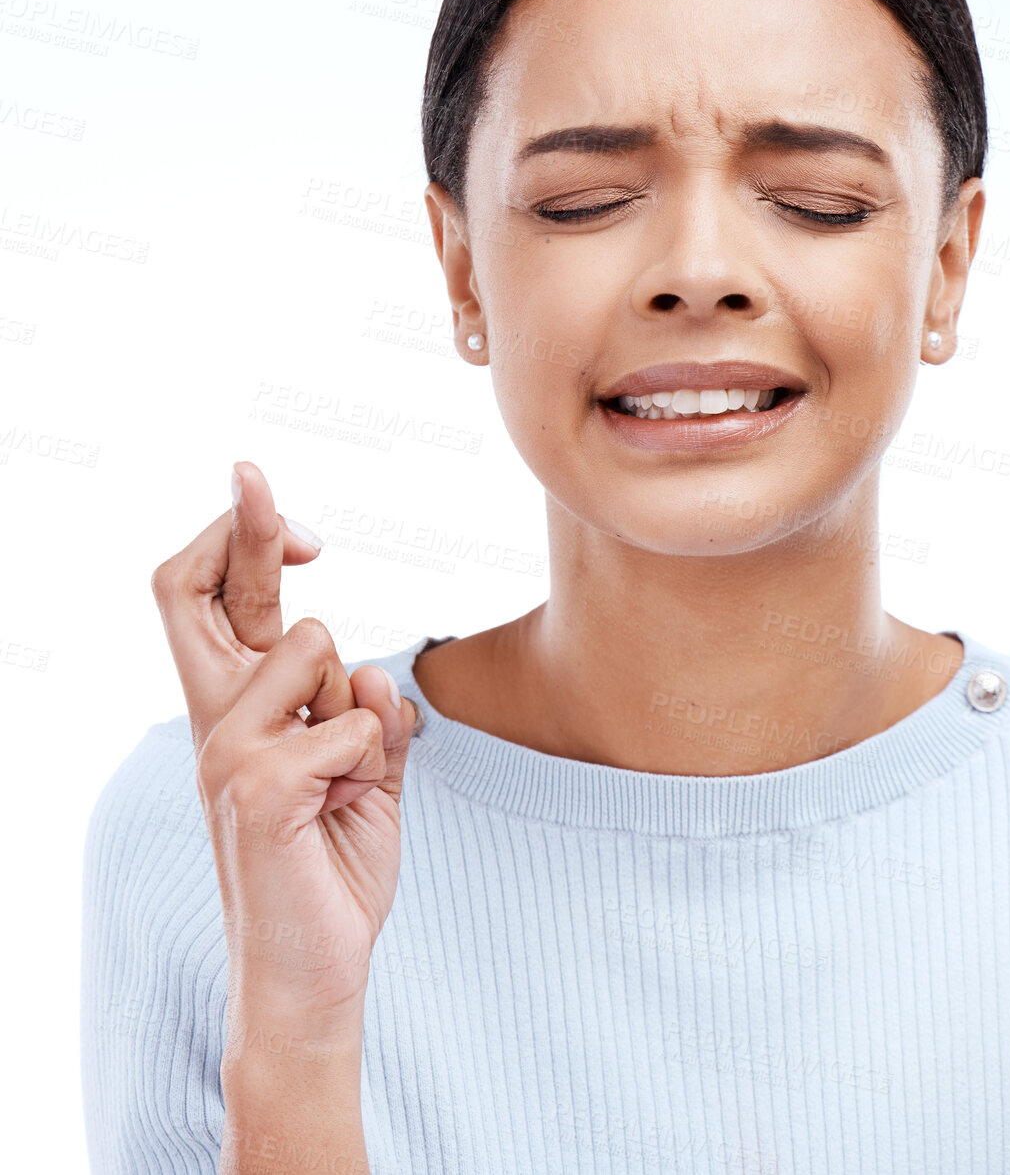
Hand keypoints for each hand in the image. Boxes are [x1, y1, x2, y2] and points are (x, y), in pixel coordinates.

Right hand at [150, 460, 417, 1023]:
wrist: (317, 969)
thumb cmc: (334, 865)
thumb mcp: (367, 773)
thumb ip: (366, 713)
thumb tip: (370, 671)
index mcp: (241, 713)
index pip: (214, 605)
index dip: (239, 544)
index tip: (289, 520)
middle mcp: (218, 721)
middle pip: (201, 590)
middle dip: (238, 523)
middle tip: (251, 472)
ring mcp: (228, 752)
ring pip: (318, 647)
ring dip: (360, 705)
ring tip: (348, 781)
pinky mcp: (258, 789)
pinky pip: (354, 725)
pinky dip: (376, 761)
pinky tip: (347, 810)